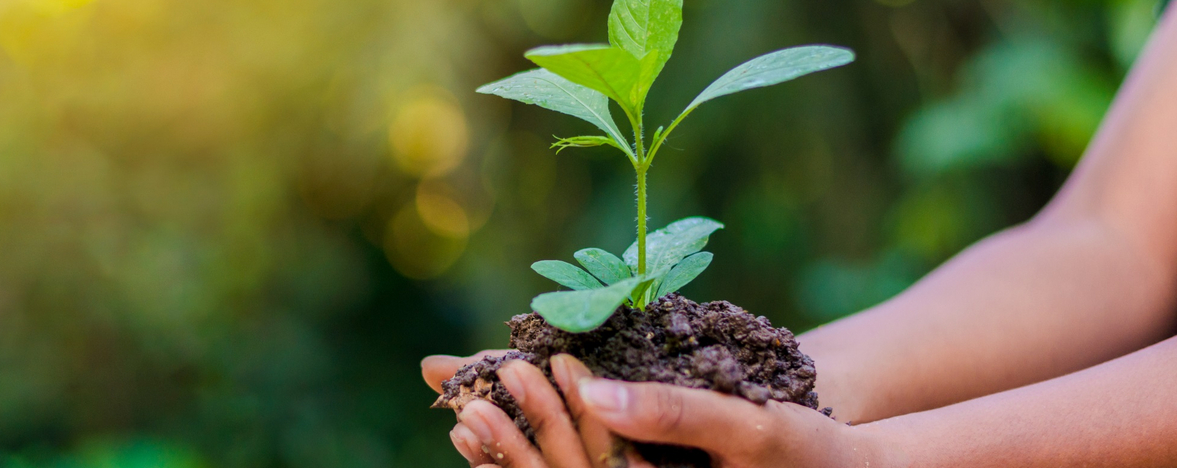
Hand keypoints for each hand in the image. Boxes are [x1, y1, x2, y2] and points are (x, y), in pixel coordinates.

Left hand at [424, 352, 900, 467]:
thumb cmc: (805, 449)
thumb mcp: (744, 425)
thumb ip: (669, 412)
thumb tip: (593, 391)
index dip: (513, 452)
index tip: (467, 412)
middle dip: (502, 445)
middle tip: (448, 404)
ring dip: (516, 442)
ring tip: (461, 408)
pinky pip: (591, 464)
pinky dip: (553, 436)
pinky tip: (521, 406)